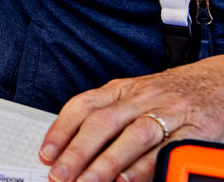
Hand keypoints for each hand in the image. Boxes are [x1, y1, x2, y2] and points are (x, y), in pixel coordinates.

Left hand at [39, 56, 223, 181]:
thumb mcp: (134, 96)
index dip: (61, 131)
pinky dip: (144, 167)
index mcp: (121, 89)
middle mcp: (141, 98)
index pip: (82, 106)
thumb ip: (108, 117)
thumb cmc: (171, 94)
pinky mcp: (193, 130)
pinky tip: (126, 180)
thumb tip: (72, 147)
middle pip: (102, 124)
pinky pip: (165, 150)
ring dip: (105, 164)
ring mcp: (167, 113)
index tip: (46, 154)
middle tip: (60, 175)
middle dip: (77, 153)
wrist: (219, 81)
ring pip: (130, 138)